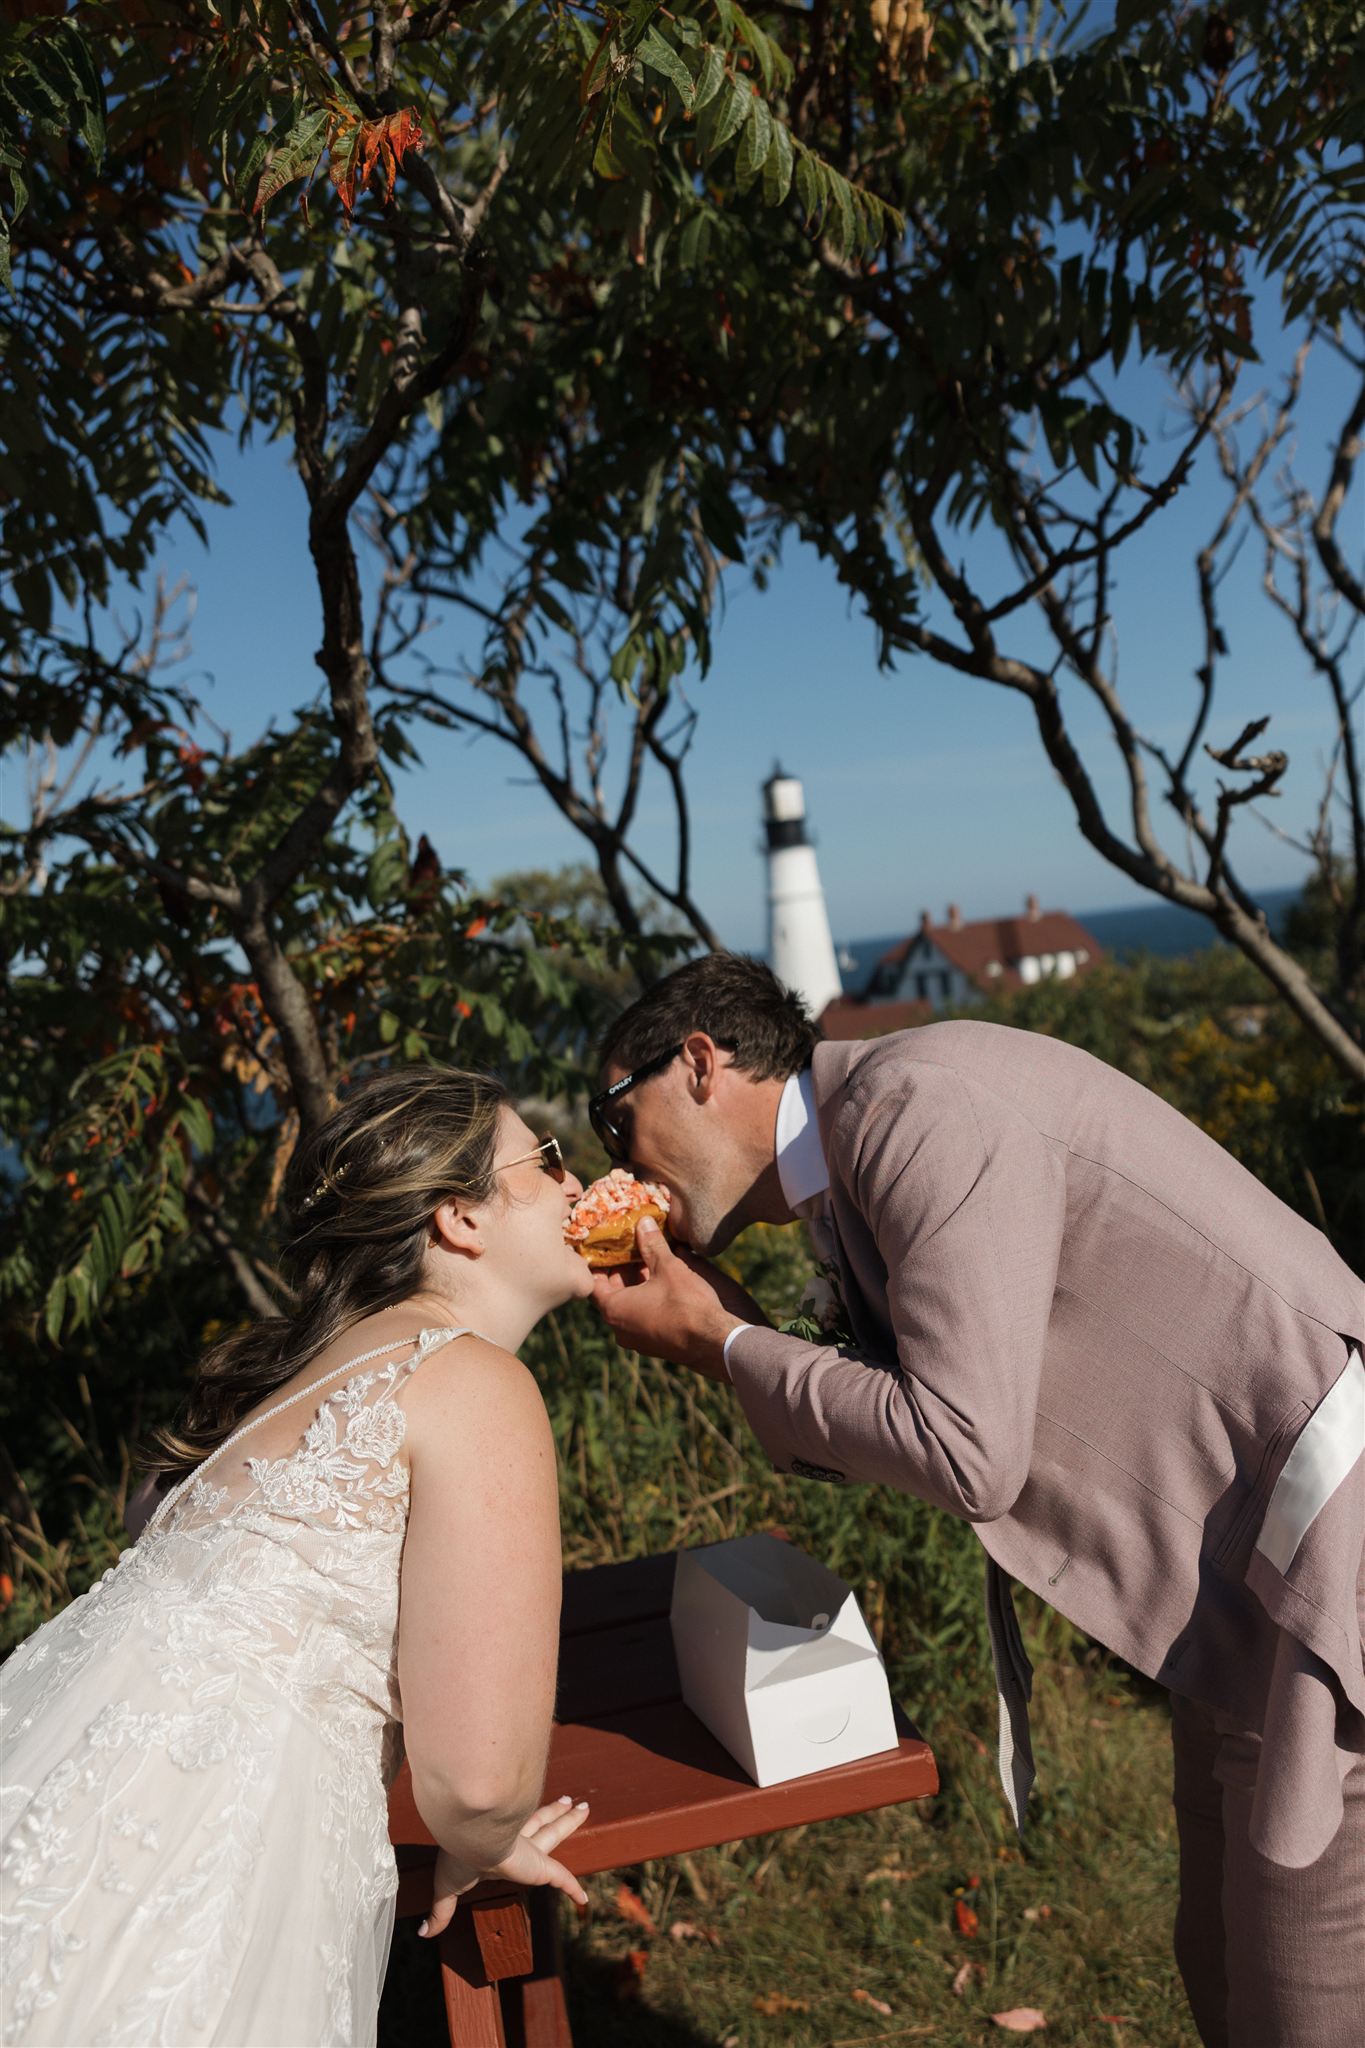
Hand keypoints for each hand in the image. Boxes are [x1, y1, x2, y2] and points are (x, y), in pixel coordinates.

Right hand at [420, 1797, 590, 1938]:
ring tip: (584, 1808)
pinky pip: (562, 1878)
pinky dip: (573, 1889)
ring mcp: (531, 1851)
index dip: (523, 1826)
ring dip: (570, 1822)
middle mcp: (517, 1842)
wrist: (471, 1841)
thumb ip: (440, 1911)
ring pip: (556, 1833)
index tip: (532, 1818)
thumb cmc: (457, 1858)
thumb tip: (423, 1933)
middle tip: (570, 1801)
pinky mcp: (540, 1866)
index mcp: (496, 1846)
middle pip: (542, 1823)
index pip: (515, 1833)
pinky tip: (584, 1901)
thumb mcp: (446, 1888)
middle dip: (555, 1813)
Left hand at [591, 1218, 768, 1378]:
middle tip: (630, 1248)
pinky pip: (642, 1318)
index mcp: (614, 1310)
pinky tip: (662, 1283)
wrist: (714, 1342)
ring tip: (649, 1260)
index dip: (599, 1262)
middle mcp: (620, 1329)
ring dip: (636, 1285)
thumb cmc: (687, 1304)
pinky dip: (646, 1300)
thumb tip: (643, 1222)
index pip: (594, 1283)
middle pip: (612, 1294)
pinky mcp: (654, 1345)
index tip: (606, 1247)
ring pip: (629, 1307)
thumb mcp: (669, 1267)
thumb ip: (652, 1244)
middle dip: (621, 1270)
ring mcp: (637, 1340)